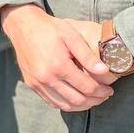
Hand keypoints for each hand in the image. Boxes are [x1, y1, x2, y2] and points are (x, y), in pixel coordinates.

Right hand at [0, 5, 117, 111]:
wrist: (23, 26)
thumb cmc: (50, 29)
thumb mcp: (72, 36)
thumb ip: (88, 56)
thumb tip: (105, 71)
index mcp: (58, 65)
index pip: (87, 87)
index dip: (101, 91)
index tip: (110, 90)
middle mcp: (46, 78)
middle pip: (77, 100)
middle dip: (95, 100)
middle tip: (104, 96)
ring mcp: (37, 83)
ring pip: (64, 105)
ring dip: (82, 106)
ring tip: (93, 99)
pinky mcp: (31, 84)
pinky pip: (52, 102)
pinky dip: (66, 104)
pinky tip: (76, 99)